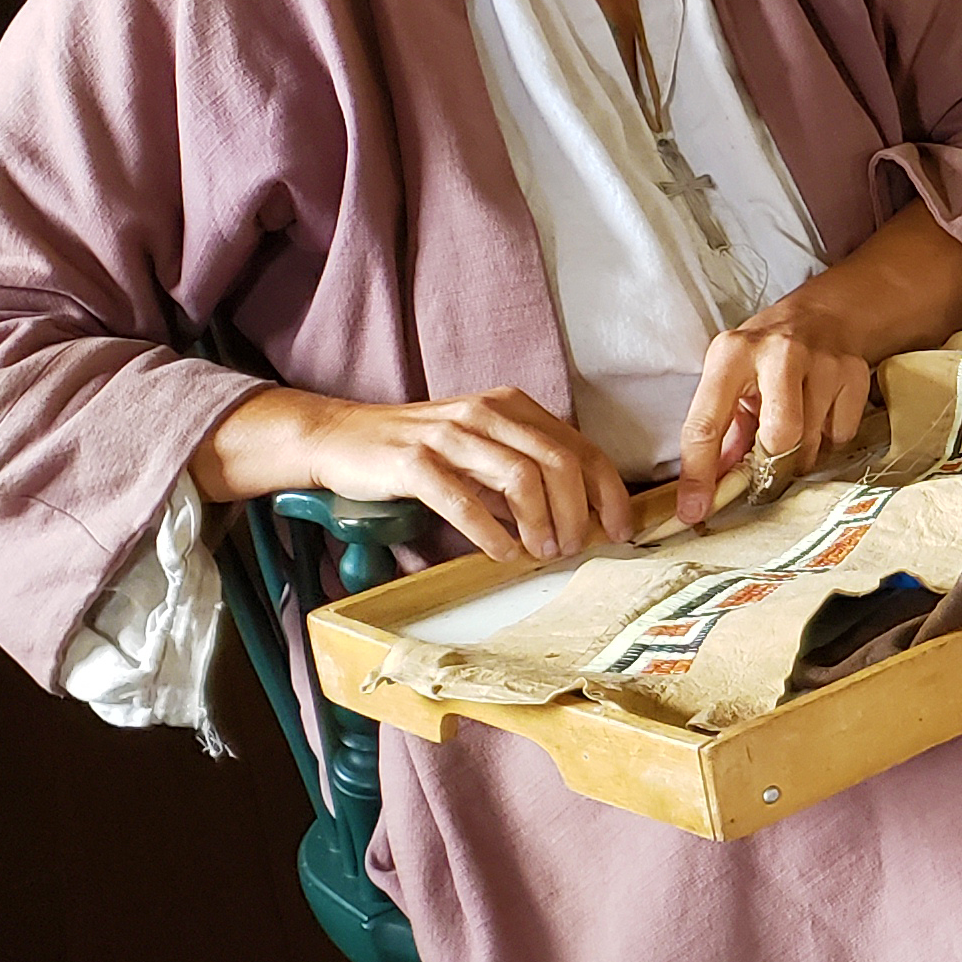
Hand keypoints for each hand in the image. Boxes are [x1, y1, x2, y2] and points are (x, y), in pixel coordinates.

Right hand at [192, 385, 632, 562]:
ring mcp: (449, 434)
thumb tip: (583, 518)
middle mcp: (486, 412)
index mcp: (512, 407)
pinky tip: (502, 554)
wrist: (341, 438)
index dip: (609, 493)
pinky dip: (491, 533)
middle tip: (573, 550)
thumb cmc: (421, 453)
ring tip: (542, 554)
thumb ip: (529, 472)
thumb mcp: (483, 451)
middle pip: (559, 462)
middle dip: (577, 513)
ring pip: (521, 477)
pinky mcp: (414, 461)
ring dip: (541, 524)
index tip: (619, 531)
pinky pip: (464, 500)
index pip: (581, 447)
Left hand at [675, 307, 872, 524]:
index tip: (693, 510)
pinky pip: (841, 434)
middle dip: (770, 464)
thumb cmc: (765, 355)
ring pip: (811, 443)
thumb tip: (707, 492)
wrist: (823, 315)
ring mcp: (822, 361)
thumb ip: (720, 433)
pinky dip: (828, 438)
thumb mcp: (730, 379)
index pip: (706, 424)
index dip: (698, 474)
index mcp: (730, 355)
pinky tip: (820, 415)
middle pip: (777, 439)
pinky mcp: (854, 373)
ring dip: (799, 454)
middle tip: (766, 465)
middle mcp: (777, 353)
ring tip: (793, 430)